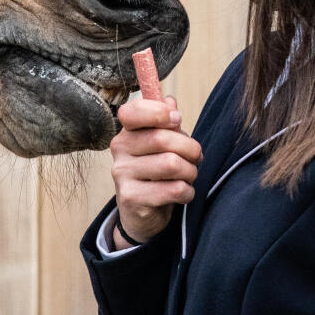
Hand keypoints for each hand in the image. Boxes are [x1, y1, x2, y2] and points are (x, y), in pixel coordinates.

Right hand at [109, 95, 200, 244]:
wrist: (142, 213)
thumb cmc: (156, 173)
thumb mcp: (162, 145)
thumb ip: (166, 122)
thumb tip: (170, 101)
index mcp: (126, 132)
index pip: (133, 111)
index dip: (159, 112)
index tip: (176, 119)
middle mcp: (119, 149)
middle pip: (163, 139)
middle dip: (190, 149)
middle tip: (195, 159)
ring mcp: (122, 174)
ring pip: (171, 165)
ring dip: (190, 172)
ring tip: (188, 177)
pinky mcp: (131, 198)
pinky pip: (173, 189)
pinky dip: (187, 192)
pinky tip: (182, 194)